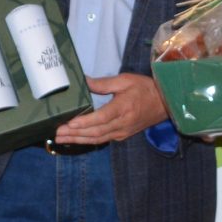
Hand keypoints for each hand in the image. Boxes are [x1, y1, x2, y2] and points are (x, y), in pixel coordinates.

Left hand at [52, 73, 168, 145]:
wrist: (165, 103)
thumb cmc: (145, 88)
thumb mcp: (125, 80)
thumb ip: (103, 83)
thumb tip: (83, 81)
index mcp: (123, 108)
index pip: (101, 118)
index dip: (84, 122)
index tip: (69, 123)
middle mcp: (122, 124)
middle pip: (95, 132)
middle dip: (74, 134)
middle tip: (56, 134)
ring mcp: (122, 132)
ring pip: (97, 139)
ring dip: (78, 140)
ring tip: (60, 139)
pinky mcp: (122, 135)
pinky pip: (102, 140)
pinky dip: (87, 141)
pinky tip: (76, 139)